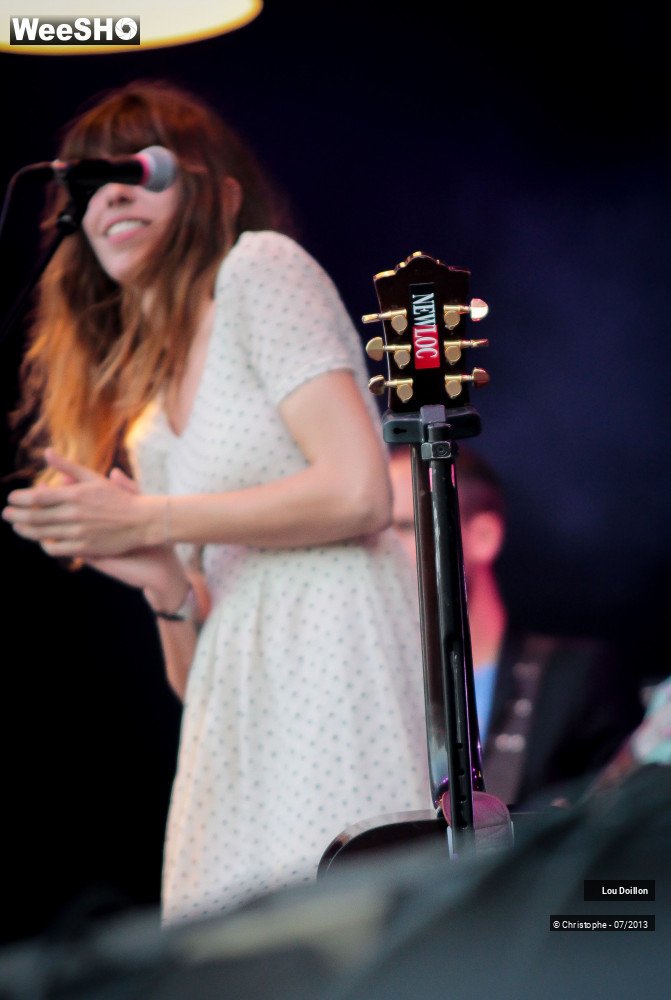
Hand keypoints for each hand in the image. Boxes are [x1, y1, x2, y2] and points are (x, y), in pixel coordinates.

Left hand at [2, 449, 160, 558]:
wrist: (143, 521)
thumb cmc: (118, 498)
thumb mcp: (93, 478)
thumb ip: (68, 468)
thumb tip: (46, 452)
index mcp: (76, 495)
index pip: (38, 497)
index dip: (20, 499)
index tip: (11, 498)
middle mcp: (75, 514)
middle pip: (35, 517)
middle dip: (16, 516)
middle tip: (5, 514)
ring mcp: (79, 533)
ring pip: (43, 534)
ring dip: (25, 531)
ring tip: (17, 527)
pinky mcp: (85, 549)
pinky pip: (57, 549)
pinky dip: (45, 545)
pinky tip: (41, 541)